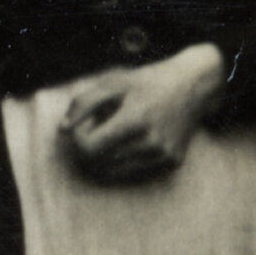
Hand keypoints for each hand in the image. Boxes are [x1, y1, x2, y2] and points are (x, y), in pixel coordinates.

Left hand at [58, 46, 224, 184]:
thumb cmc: (147, 83)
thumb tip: (63, 130)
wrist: (193, 86)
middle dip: (93, 148)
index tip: (86, 126)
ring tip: (120, 133)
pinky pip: (136, 172)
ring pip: (117, 171)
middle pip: (101, 163)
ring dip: (109, 156)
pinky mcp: (172, 163)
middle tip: (102, 127)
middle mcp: (151, 143)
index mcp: (134, 120)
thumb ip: (82, 104)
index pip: (89, 149)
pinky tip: (136, 140)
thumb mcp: (112, 83)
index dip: (80, 139)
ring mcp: (164, 156)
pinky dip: (128, 160)